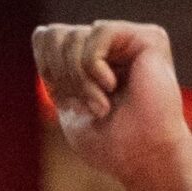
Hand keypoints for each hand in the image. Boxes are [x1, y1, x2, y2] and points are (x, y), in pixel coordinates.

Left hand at [34, 21, 191, 190]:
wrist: (144, 159)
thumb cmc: (110, 142)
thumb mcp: (67, 102)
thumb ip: (54, 67)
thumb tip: (42, 32)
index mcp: (92, 59)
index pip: (46, 37)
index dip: (46, 67)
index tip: (64, 100)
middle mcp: (112, 44)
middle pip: (56, 34)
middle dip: (60, 74)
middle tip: (86, 106)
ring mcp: (131, 39)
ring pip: (74, 35)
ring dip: (78, 78)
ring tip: (101, 105)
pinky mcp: (150, 37)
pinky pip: (99, 31)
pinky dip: (93, 66)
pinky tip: (111, 87)